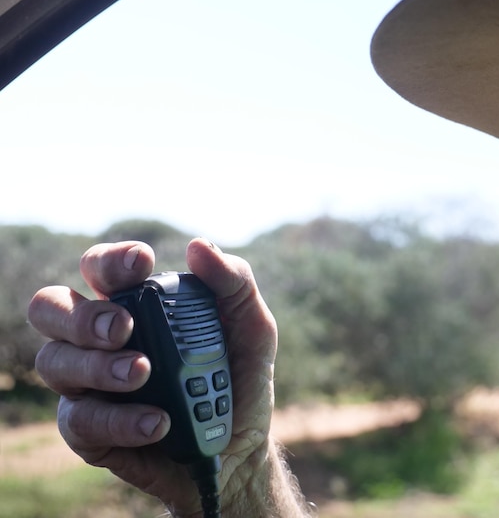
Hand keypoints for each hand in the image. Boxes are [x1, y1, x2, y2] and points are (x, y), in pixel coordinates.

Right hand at [28, 239, 296, 515]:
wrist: (242, 447)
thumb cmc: (239, 378)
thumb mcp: (252, 328)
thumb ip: (234, 283)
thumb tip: (200, 246)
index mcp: (135, 304)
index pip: (100, 268)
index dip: (111, 260)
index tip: (142, 264)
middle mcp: (100, 338)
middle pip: (50, 307)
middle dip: (83, 314)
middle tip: (125, 328)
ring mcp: (88, 384)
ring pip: (55, 361)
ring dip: (99, 366)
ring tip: (144, 374)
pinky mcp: (90, 432)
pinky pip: (80, 421)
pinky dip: (120, 420)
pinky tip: (157, 422)